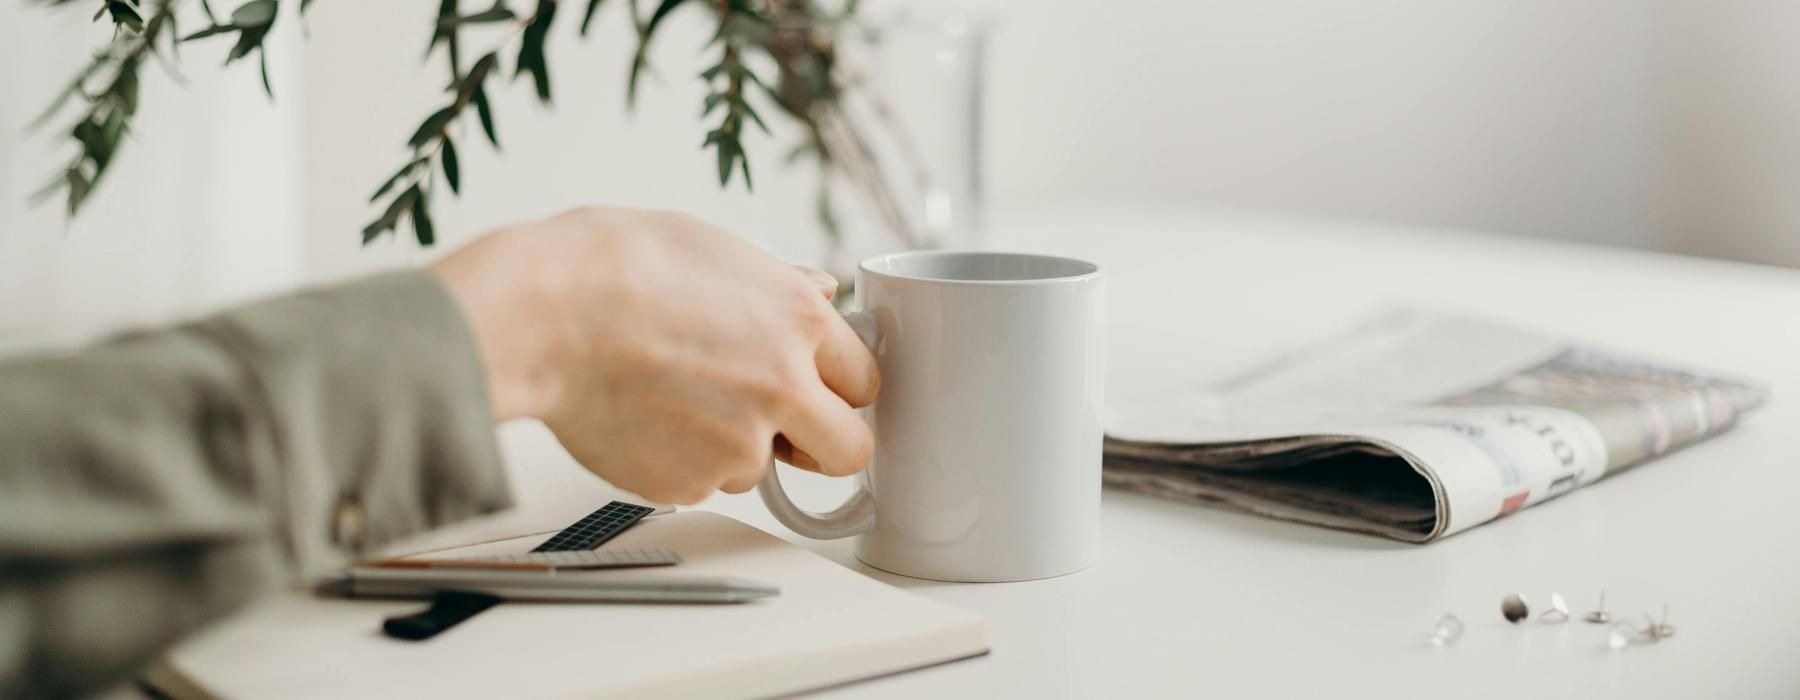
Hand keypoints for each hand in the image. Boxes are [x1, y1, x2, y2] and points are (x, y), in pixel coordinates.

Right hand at [431, 207, 879, 503]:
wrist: (539, 316)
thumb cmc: (610, 267)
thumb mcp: (709, 245)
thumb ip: (776, 280)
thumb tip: (815, 290)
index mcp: (798, 321)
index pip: (866, 379)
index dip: (840, 385)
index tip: (823, 390)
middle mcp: (783, 387)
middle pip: (850, 449)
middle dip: (824, 444)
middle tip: (789, 430)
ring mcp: (738, 444)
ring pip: (762, 468)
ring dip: (734, 447)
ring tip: (674, 398)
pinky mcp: (688, 483)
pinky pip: (701, 483)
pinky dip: (679, 461)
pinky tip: (644, 417)